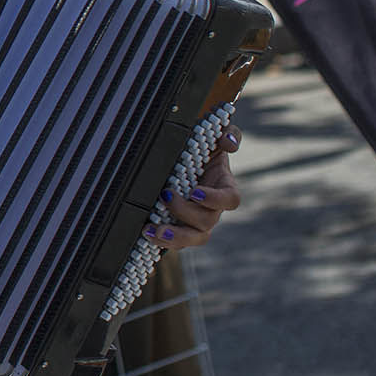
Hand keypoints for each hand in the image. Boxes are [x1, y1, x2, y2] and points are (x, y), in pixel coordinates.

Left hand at [142, 122, 242, 248]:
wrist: (185, 160)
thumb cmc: (202, 149)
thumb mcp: (215, 137)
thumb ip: (228, 134)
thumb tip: (227, 142)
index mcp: (224, 188)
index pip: (230, 200)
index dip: (215, 199)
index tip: (195, 192)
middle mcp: (212, 208)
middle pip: (207, 222)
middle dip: (185, 214)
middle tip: (166, 197)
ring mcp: (196, 221)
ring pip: (193, 238)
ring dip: (173, 237)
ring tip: (151, 230)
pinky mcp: (180, 227)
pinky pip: (176, 241)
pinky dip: (161, 241)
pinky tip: (145, 233)